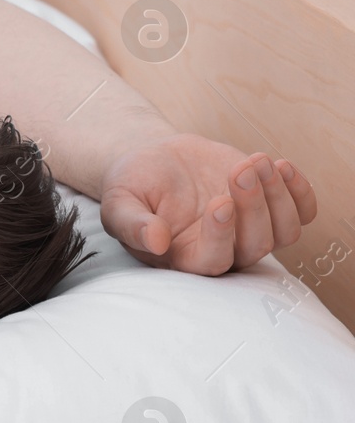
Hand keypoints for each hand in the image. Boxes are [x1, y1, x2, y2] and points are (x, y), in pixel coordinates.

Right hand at [99, 133, 316, 274]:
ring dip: (278, 197)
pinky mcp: (270, 208)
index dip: (221, 237)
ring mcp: (251, 231)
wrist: (157, 162)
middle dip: (254, 207)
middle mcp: (223, 251)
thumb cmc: (134, 185)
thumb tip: (154, 242)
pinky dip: (300, 192)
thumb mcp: (119, 201)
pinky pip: (303, 212)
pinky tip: (279, 166)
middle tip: (241, 170)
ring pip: (285, 232)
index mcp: (185, 258)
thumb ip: (131, 224)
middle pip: (255, 247)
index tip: (219, 203)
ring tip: (257, 161)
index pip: (214, 261)